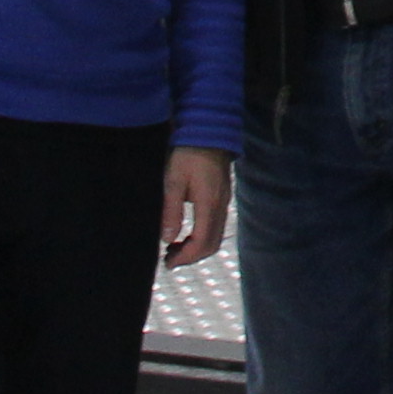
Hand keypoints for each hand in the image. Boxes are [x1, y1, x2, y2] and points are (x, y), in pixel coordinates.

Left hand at [161, 146, 232, 266]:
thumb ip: (171, 210)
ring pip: (215, 236)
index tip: (168, 263)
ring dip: (197, 248)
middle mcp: (221, 206)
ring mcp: (224, 201)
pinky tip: (186, 233)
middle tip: (170, 259)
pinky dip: (202, 237)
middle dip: (191, 257)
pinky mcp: (223, 196)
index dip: (185, 257)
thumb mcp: (172, 180)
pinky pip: (216, 225)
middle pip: (212, 244)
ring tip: (174, 248)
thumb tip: (167, 239)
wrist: (209, 130)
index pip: (201, 242)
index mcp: (209, 203)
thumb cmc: (188, 153)